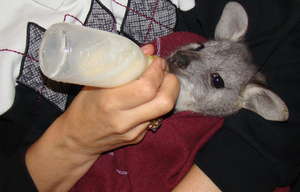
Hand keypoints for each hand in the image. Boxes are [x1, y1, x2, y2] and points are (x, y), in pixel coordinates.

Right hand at [60, 44, 178, 155]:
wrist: (78, 140)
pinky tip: (148, 98)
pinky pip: (156, 118)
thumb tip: (149, 50)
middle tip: (165, 72)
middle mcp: (124, 120)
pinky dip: (157, 104)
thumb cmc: (83, 107)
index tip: (157, 61)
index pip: (147, 87)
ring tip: (160, 82)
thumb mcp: (94, 82)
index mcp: (110, 102)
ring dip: (167, 92)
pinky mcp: (138, 138)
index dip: (157, 71)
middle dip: (171, 82)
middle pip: (164, 102)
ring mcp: (133, 132)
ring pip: (164, 111)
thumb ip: (123, 65)